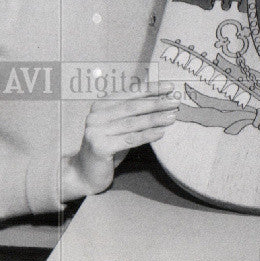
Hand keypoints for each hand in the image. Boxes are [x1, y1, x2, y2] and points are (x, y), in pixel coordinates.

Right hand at [61, 82, 179, 200]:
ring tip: (172, 117)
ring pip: (132, 123)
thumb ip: (133, 113)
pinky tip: (161, 133)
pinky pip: (129, 139)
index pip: (129, 93)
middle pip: (132, 107)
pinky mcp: (99, 147)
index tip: (170, 87)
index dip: (150, 89)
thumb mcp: (119, 126)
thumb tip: (162, 99)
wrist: (85, 173)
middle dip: (156, 103)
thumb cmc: (108, 146)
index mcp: (100, 105)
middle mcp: (95, 115)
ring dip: (155, 119)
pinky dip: (147, 135)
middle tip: (175, 102)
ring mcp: (95, 131)